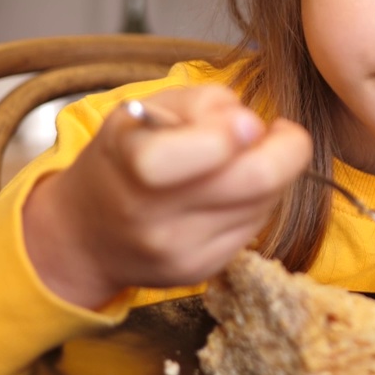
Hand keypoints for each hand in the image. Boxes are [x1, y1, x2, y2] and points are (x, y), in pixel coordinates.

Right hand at [22, 85, 311, 309]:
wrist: (85, 234)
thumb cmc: (123, 155)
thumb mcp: (147, 109)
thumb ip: (205, 103)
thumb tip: (254, 127)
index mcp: (136, 164)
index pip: (212, 148)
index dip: (244, 127)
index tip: (249, 120)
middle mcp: (158, 217)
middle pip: (258, 181)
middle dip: (288, 149)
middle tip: (281, 133)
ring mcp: (181, 252)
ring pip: (265, 204)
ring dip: (272, 175)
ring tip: (245, 161)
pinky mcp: (201, 271)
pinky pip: (254, 228)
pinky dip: (257, 204)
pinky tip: (233, 193)